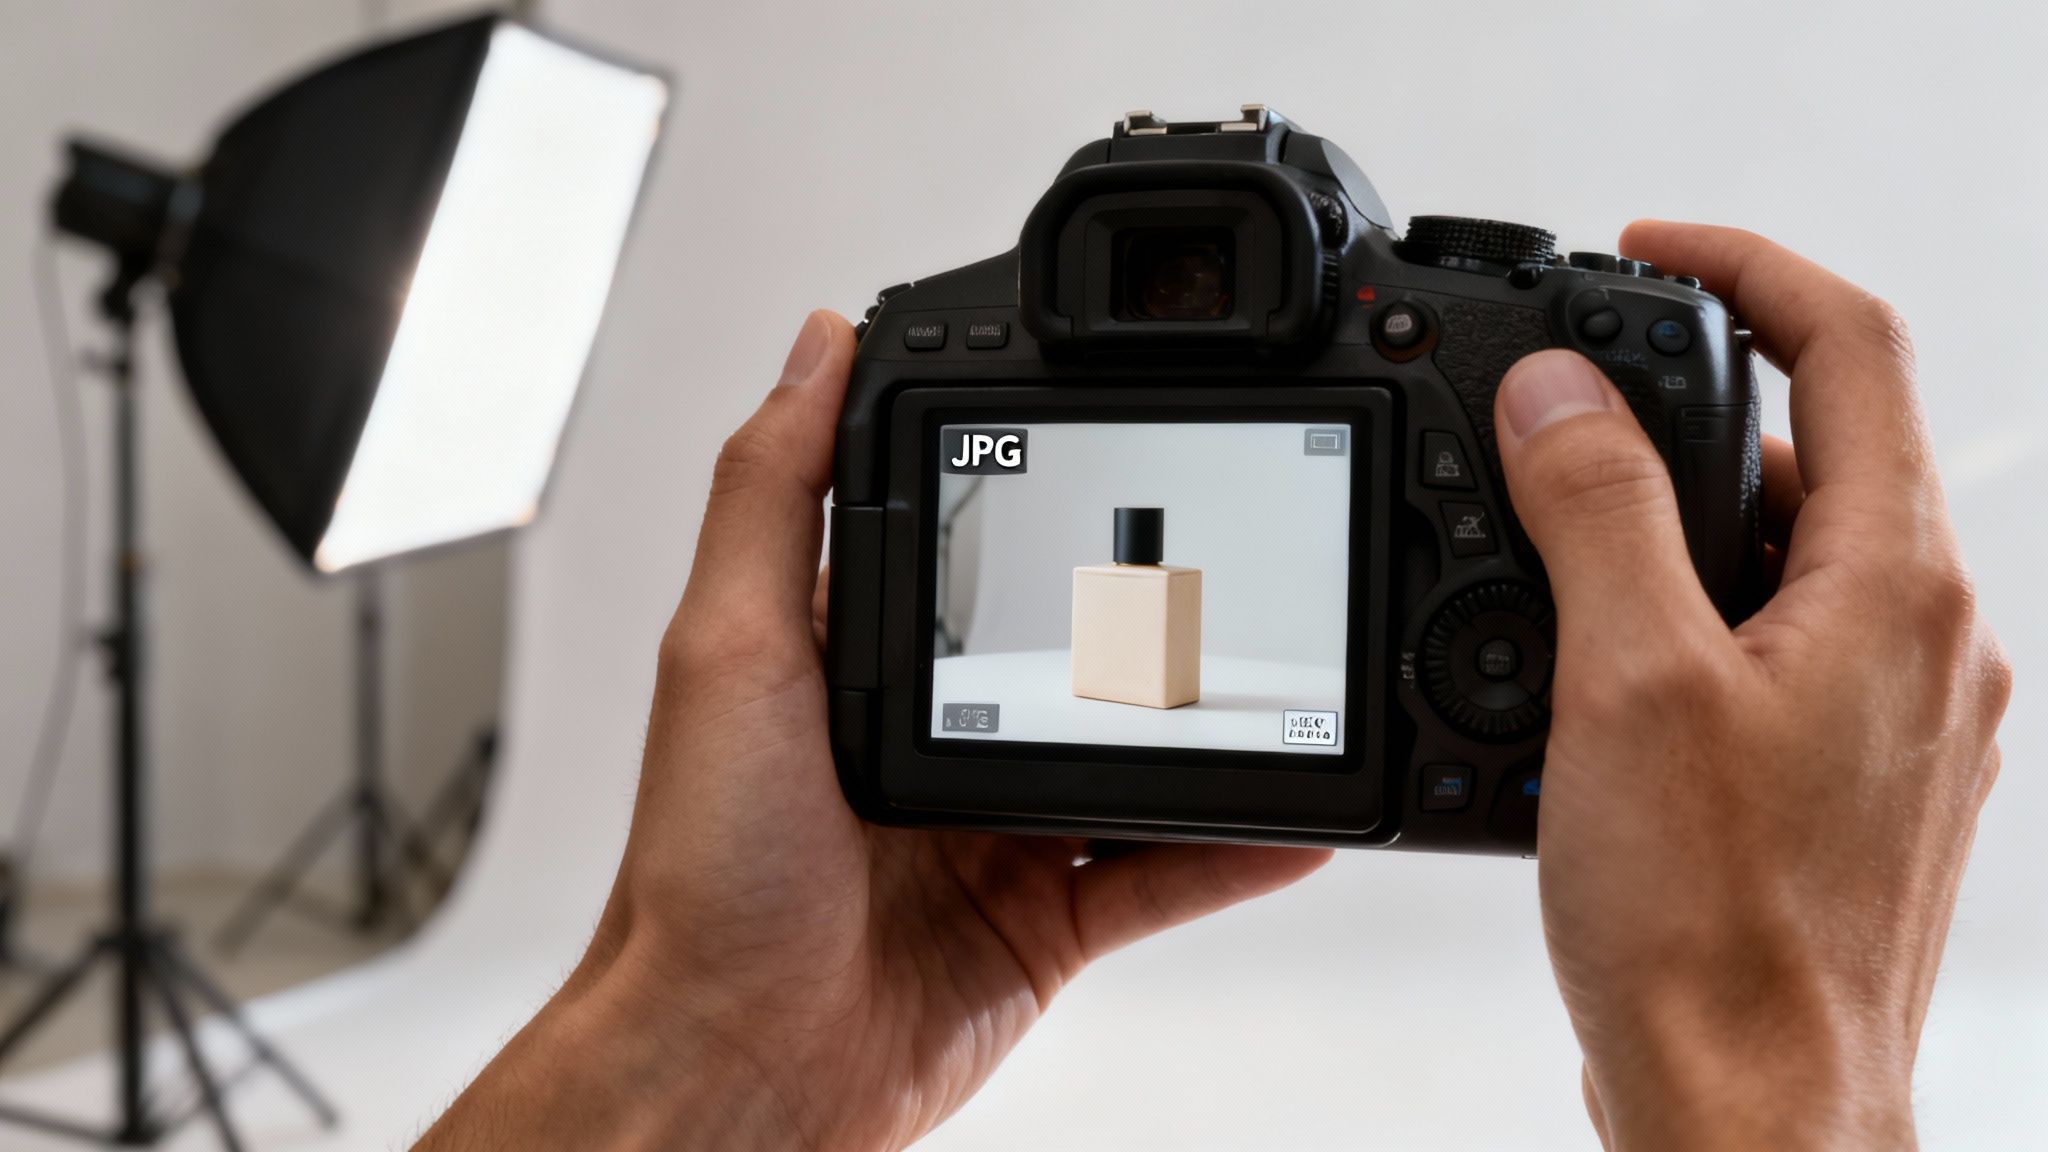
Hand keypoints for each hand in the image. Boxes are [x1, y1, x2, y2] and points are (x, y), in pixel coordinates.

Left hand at [416, 311, 1329, 1150]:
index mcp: (862, 657)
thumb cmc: (707, 872)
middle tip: (1241, 569)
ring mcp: (997, 826)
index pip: (971, 552)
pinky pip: (1161, 872)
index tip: (1117, 449)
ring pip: (1135, 760)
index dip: (1039, 504)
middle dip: (1152, 618)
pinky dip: (1234, 849)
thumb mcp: (730, 647)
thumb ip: (777, 493)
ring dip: (1210, 727)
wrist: (739, 1067)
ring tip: (1294, 677)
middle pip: (1073, 654)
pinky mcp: (1042, 919)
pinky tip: (1298, 819)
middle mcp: (938, 731)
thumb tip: (817, 341)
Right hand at [1492, 224, 2010, 1149]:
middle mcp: (1927, 639)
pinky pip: (1775, 643)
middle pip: (1819, 449)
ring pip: (1788, 553)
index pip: (1852, 349)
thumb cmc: (1712, 930)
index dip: (1746, 268)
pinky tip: (1595, 680)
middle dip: (1684, 413)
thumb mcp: (1626, 682)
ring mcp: (1898, 713)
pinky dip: (1688, 618)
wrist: (1752, 1108)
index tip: (1650, 248)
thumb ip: (1594, 508)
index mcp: (1901, 587)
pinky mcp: (1849, 775)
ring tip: (1555, 574)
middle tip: (1558, 428)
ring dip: (1676, 526)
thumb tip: (1558, 391)